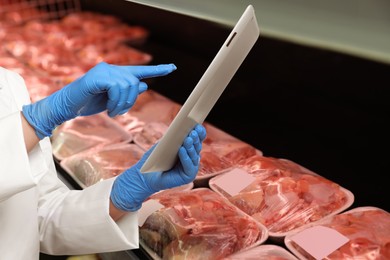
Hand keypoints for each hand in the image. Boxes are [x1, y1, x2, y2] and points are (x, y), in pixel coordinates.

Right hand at [22, 62, 175, 138]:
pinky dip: (116, 102)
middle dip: (131, 101)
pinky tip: (110, 110)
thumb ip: (128, 92)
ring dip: (123, 104)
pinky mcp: (97, 76)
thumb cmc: (89, 102)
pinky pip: (116, 88)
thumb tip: (145, 84)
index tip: (172, 68)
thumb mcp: (113, 100)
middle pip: (135, 82)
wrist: (67, 106)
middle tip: (119, 112)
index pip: (140, 70)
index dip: (157, 70)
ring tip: (114, 112)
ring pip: (128, 86)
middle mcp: (112, 68)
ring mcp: (104, 71)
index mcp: (117, 74)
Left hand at [110, 124, 206, 211]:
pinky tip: (182, 150)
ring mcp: (191, 167)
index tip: (197, 124)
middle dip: (195, 139)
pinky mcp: (188, 177)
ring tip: (187, 139)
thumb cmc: (154, 158)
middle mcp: (192, 157)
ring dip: (191, 147)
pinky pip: (189, 166)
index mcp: (188, 148)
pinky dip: (186, 158)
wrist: (145, 175)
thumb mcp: (163, 144)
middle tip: (193, 131)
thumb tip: (181, 127)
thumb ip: (172, 137)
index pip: (197, 139)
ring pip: (194, 156)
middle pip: (197, 146)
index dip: (199, 132)